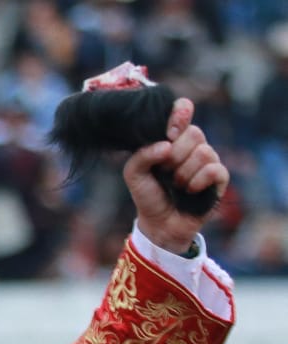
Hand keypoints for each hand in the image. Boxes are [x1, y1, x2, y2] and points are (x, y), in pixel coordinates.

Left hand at [124, 97, 228, 253]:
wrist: (158, 223)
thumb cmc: (148, 194)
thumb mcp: (133, 173)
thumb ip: (141, 155)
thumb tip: (167, 146)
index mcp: (173, 138)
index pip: (183, 110)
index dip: (181, 113)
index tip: (170, 131)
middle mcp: (193, 146)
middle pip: (194, 133)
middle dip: (175, 155)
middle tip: (165, 171)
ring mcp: (208, 160)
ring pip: (204, 152)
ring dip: (184, 173)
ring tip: (176, 185)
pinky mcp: (219, 178)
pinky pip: (214, 169)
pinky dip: (198, 181)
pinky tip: (190, 191)